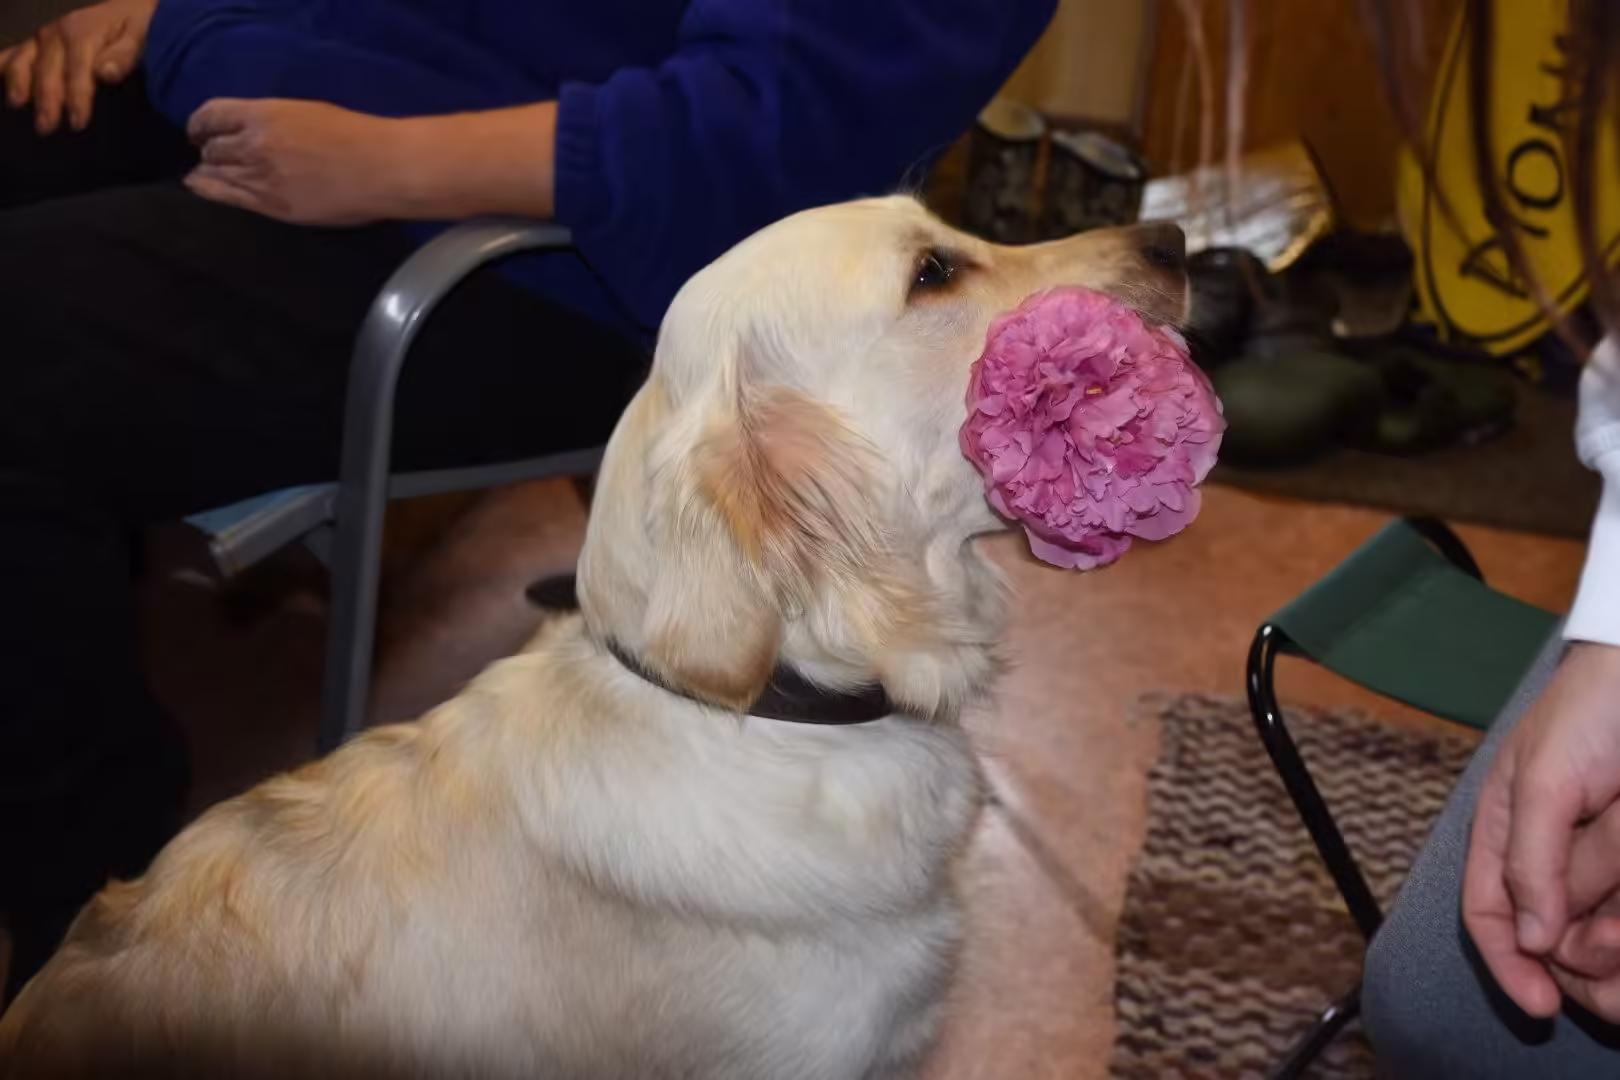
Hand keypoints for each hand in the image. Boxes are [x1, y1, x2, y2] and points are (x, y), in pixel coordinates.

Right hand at [0, 0, 157, 133]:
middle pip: (47, 71)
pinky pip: (15, 46)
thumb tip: (105, 73)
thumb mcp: (140, 33)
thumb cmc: (136, 20)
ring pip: (24, 58)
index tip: (77, 123)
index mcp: (81, 33)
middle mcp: (56, 30)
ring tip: (17, 102)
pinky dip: (4, 60)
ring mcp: (43, 30)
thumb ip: (123, 55)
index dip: (76, 100)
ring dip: (18, 81)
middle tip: (45, 127)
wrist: (129, 0)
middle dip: (46, 101)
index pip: (77, 74)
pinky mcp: (36, 31)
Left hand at [184, 99, 410, 225]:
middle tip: (212, 157)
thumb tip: (254, 129)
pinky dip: (210, 191)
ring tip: (207, 176)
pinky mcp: (272, 206)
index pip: (211, 115)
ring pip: (214, 174)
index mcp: (264, 115)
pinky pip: (228, 198)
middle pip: (211, 148)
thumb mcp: (307, 112)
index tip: (200, 130)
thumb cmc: (357, 137)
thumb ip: (273, 121)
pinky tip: (204, 189)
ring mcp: (261, 178)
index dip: (200, 124)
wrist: (382, 168)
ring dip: (210, 173)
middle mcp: (254, 145)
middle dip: (210, 152)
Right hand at [1463, 641, 1619, 1017]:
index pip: (1489, 913)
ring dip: (1612, 945)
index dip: (1508, 964)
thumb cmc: (1590, 710)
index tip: (1541, 1006)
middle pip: (1551, 934)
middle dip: (1578, 960)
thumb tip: (1532, 939)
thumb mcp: (1543, 779)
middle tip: (1616, 963)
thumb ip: (1530, 859)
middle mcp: (1550, 853)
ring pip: (1596, 928)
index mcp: (1504, 831)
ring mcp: (1601, 858)